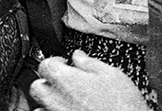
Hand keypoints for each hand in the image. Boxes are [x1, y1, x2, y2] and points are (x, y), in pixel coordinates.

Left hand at [30, 51, 148, 110]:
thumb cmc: (123, 105)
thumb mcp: (112, 75)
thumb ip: (89, 63)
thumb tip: (78, 56)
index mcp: (64, 79)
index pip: (45, 64)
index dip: (56, 62)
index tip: (64, 63)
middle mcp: (55, 98)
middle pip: (38, 86)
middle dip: (48, 82)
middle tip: (63, 82)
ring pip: (40, 106)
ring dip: (49, 101)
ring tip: (65, 100)